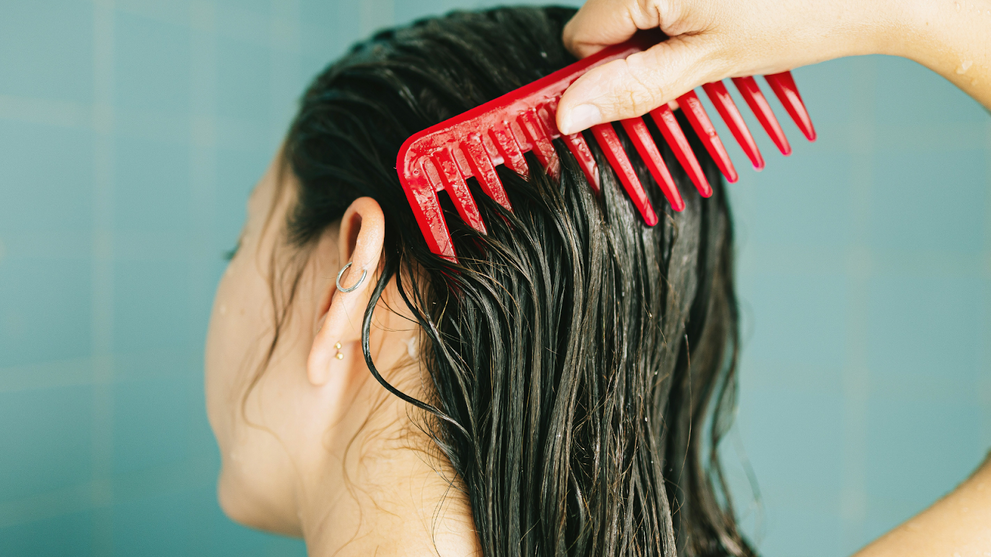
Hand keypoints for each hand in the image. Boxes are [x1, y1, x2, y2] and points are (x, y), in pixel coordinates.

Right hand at [556, 0, 906, 133]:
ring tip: (711, 52)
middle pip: (610, 25)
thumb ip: (631, 89)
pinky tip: (719, 32)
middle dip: (636, 60)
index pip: (581, 37)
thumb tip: (571, 112)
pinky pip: (667, 5)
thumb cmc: (800, 15)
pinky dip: (683, 25)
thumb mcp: (704, 64)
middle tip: (682, 79)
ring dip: (663, 45)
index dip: (600, 76)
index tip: (630, 99)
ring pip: (640, 16)